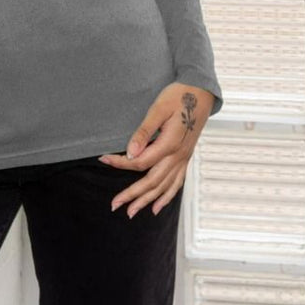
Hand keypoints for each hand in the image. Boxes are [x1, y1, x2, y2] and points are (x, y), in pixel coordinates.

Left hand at [98, 82, 214, 218]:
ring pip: (164, 187)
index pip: (139, 162)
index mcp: (169, 144)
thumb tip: (130, 153)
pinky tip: (157, 207)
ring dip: (147, 201)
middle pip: (152, 181)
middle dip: (132, 195)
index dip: (120, 163)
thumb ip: (144, 132)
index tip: (103, 160)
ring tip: (132, 212)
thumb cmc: (177, 96)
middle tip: (115, 205)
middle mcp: (178, 156)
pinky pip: (177, 183)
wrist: (200, 92)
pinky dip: (167, 197)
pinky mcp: (186, 158)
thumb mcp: (158, 109)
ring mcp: (183, 159)